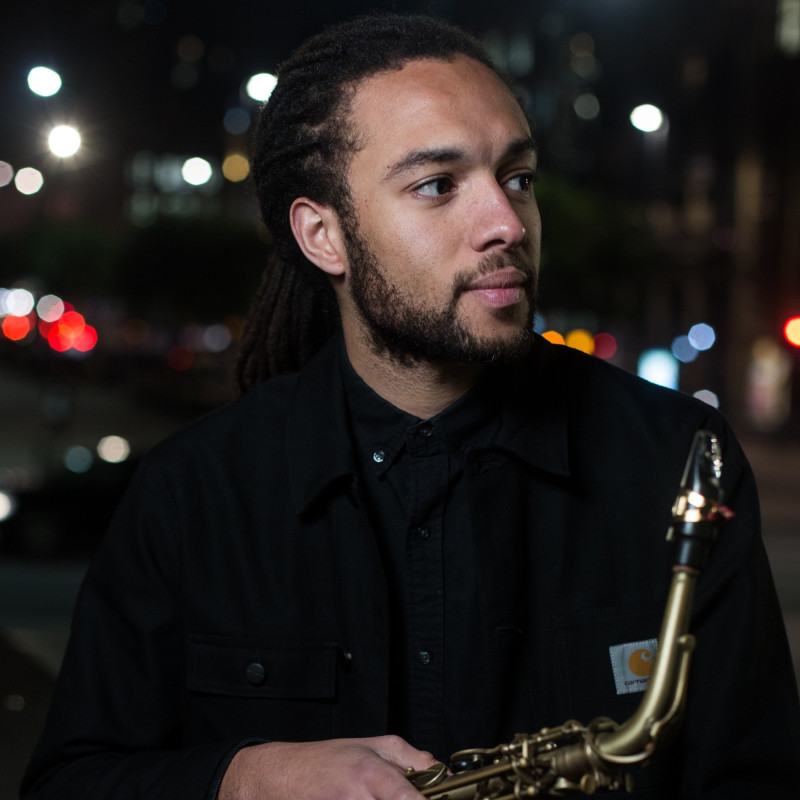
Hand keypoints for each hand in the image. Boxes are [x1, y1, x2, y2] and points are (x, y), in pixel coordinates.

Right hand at [218, 735, 437, 799]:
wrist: (283, 776)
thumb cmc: (326, 760)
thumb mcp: (372, 745)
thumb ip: (411, 757)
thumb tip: (443, 774)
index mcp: (371, 772)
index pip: (407, 798)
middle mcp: (358, 796)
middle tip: (416, 798)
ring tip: (377, 795)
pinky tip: (366, 799)